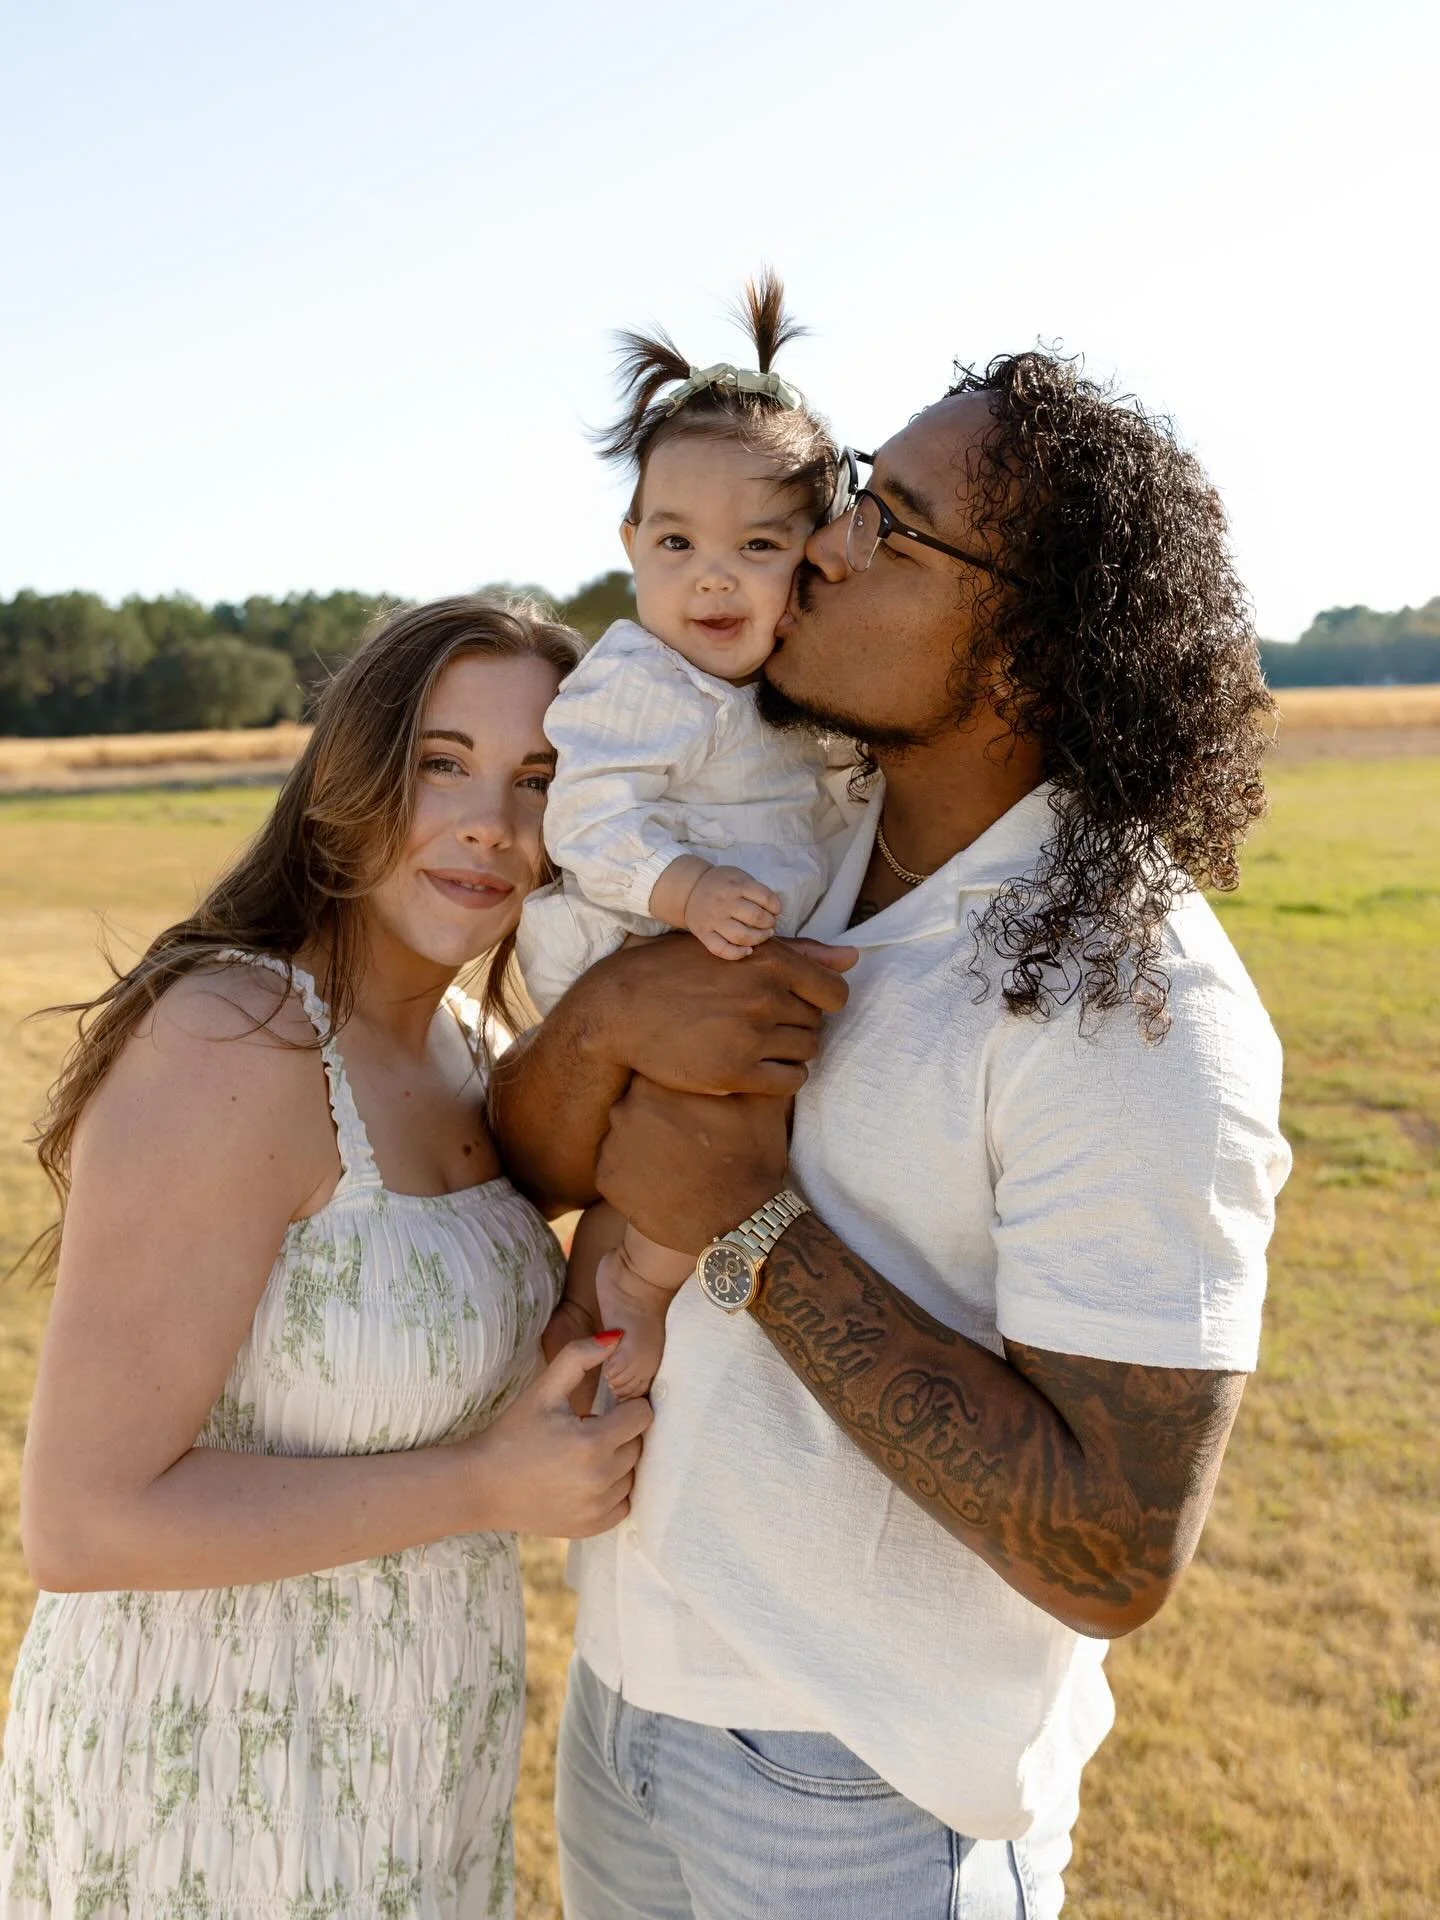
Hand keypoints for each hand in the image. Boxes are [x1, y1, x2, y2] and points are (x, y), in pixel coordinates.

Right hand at [462, 1335, 651, 1536]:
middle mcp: (601, 1479)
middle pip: (639, 1444)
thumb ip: (579, 1356)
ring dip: (617, 1462)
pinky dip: (612, 1491)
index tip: (603, 1409)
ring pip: (633, 1474)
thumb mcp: (543, 1389)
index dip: (625, 1406)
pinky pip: (624, 1503)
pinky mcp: (593, 1527)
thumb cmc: (512, 1433)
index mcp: (592, 1442)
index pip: (643, 1415)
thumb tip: (617, 1337)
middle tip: (587, 1430)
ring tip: (582, 1455)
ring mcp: (598, 1508)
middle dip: (620, 1433)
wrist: (480, 1486)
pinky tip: (585, 1479)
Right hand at [588, 935, 857, 1097]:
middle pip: (816, 1023)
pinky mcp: (736, 1073)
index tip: (796, 1004)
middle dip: (795, 1024)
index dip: (820, 1001)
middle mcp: (765, 997)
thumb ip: (798, 953)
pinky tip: (758, 1068)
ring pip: (807, 1051)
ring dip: (790, 1050)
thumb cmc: (676, 972)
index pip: (834, 992)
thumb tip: (853, 959)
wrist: (621, 1009)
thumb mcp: (733, 948)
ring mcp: (751, 1037)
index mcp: (769, 960)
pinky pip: (791, 1081)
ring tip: (757, 1044)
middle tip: (761, 1023)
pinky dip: (783, 1077)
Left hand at [595, 1076, 789, 1253]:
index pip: (658, 1068)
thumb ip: (745, 1066)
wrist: (738, 1224)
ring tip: (680, 1160)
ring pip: (626, 1132)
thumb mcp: (761, 1101)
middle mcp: (627, 1107)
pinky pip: (616, 1164)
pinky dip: (635, 1171)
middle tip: (692, 1135)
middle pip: (638, 1100)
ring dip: (646, 1141)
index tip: (695, 1100)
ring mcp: (612, 1144)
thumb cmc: (752, 1157)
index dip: (678, 1083)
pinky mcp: (606, 1178)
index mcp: (661, 1082)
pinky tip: (665, 1180)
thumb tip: (748, 1043)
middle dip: (660, 1113)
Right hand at [683, 864, 781, 959]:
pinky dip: (737, 954)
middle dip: (769, 923)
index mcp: (735, 886)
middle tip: (770, 924)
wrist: (689, 890)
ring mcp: (713, 920)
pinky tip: (748, 950)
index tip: (776, 910)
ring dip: (759, 938)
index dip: (776, 906)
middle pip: (755, 918)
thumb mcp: (738, 876)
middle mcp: (724, 903)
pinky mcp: (704, 934)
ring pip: (741, 936)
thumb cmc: (720, 884)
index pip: (765, 898)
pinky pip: (721, 949)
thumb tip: (774, 909)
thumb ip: (755, 889)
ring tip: (764, 935)